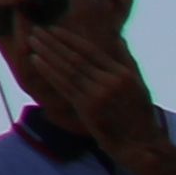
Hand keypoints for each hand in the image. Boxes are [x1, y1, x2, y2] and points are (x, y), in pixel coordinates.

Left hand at [8, 5, 152, 151]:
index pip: (91, 51)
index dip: (69, 39)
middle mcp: (110, 82)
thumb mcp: (139, 85)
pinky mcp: (87, 109)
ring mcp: (98, 95)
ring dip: (47, 53)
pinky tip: (36, 60)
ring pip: (67, 69)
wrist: (142, 145)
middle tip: (36, 30)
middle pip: (75, 57)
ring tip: (32, 41)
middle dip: (53, 42)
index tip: (53, 29)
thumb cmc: (140, 115)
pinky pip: (64, 86)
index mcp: (122, 74)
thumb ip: (126, 61)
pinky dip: (48, 72)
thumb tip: (118, 38)